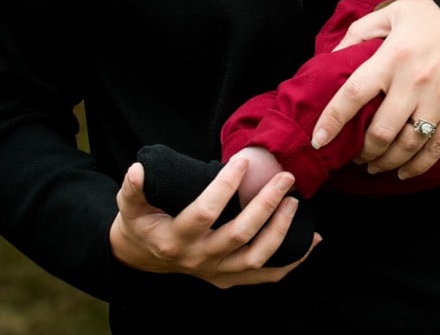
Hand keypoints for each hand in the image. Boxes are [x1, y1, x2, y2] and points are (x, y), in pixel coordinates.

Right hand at [110, 155, 318, 287]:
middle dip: (265, 205)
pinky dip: (291, 261)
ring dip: (280, 231)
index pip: (205, 212)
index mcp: (174, 238)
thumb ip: (133, 188)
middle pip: (238, 235)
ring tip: (295, 202)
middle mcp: (197, 259)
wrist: (142, 258)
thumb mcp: (128, 205)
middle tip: (285, 177)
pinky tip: (311, 241)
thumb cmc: (139, 222)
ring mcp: (215, 271)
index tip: (243, 160)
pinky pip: (264, 275)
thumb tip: (137, 170)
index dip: (225, 186)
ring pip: (255, 258)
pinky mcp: (228, 278)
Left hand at [311, 0, 439, 179]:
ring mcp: (439, 100)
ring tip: (374, 165)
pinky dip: (417, 167)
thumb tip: (333, 57)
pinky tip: (403, 171)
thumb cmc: (434, 18)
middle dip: (362, 151)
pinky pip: (436, 149)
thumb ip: (360, 32)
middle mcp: (414, 82)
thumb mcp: (393, 13)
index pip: (354, 94)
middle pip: (380, 131)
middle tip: (353, 154)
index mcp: (392, 57)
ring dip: (385, 162)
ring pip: (407, 146)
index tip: (318, 139)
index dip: (333, 120)